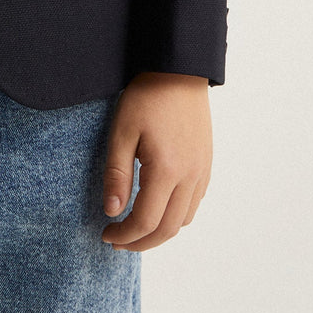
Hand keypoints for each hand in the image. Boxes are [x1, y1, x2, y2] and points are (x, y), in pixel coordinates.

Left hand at [100, 71, 211, 251]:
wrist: (179, 70)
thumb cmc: (146, 97)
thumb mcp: (122, 132)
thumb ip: (117, 174)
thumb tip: (112, 211)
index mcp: (167, 170)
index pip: (146, 221)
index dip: (125, 235)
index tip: (106, 233)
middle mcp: (190, 176)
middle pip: (168, 229)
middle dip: (141, 242)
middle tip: (117, 240)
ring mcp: (202, 171)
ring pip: (184, 220)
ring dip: (159, 232)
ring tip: (135, 227)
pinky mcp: (206, 164)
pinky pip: (194, 203)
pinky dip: (176, 216)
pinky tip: (158, 207)